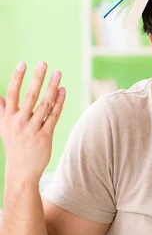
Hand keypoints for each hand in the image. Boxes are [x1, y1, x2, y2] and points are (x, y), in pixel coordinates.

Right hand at [0, 61, 65, 183]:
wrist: (21, 172)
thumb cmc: (14, 146)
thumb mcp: (4, 129)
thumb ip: (3, 111)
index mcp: (8, 119)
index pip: (12, 94)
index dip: (17, 78)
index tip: (23, 63)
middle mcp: (19, 123)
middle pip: (29, 96)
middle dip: (37, 78)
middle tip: (43, 63)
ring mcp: (33, 129)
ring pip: (44, 104)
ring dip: (52, 87)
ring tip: (58, 73)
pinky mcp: (45, 136)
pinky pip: (54, 116)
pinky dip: (59, 102)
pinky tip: (63, 90)